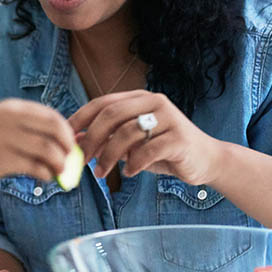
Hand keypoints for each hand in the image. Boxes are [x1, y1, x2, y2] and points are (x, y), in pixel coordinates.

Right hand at [0, 98, 75, 191]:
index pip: (51, 115)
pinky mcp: (1, 159)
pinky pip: (35, 166)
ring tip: (59, 173)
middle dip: (68, 146)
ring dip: (60, 163)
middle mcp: (10, 119)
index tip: (70, 145)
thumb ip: (24, 131)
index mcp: (11, 108)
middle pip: (55, 129)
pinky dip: (46, 174)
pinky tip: (45, 178)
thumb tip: (58, 144)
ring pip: (48, 149)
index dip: (66, 131)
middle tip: (70, 159)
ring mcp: (5, 138)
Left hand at [69, 90, 226, 184]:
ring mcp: (169, 118)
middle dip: (91, 138)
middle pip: (112, 115)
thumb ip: (108, 139)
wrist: (205, 160)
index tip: (66, 136)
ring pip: (127, 133)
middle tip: (80, 159)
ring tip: (101, 173)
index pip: (103, 103)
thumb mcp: (132, 144)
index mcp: (140, 98)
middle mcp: (154, 102)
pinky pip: (148, 151)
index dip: (81, 118)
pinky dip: (133, 164)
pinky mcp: (180, 138)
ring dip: (108, 156)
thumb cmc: (163, 151)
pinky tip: (128, 173)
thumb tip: (75, 142)